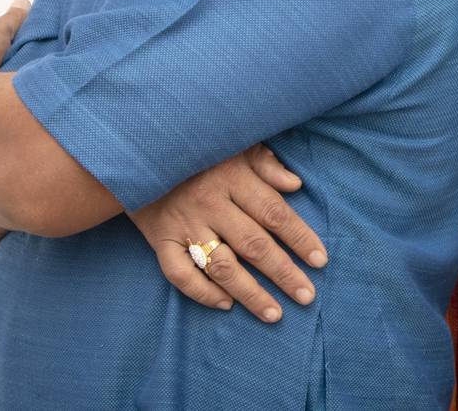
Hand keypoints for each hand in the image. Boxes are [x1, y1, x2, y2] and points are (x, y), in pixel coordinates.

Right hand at [129, 143, 327, 322]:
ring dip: (250, 293)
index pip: (274, 212)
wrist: (137, 154)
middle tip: (306, 295)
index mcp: (232, 177)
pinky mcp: (160, 239)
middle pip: (254, 244)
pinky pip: (180, 274)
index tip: (320, 260)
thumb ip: (265, 164)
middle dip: (284, 273)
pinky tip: (226, 305)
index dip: (300, 238)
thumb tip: (295, 185)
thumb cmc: (198, 149)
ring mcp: (184, 224)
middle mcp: (210, 203)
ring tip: (274, 313)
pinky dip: (202, 293)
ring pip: (222, 266)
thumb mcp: (234, 145)